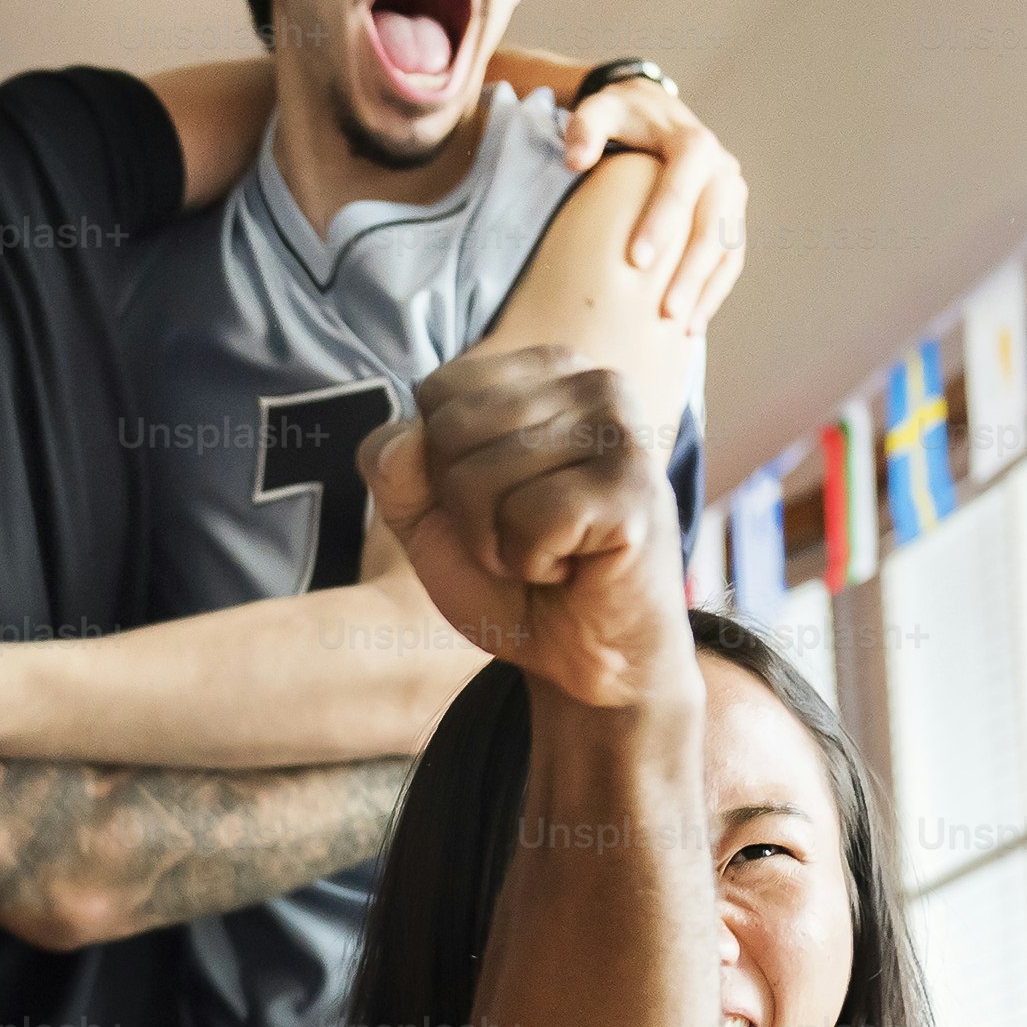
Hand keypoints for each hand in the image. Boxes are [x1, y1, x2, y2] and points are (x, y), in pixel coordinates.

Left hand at [363, 344, 687, 713]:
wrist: (580, 657)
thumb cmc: (510, 573)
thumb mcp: (425, 513)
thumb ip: (392, 465)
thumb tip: (407, 437)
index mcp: (547, 369)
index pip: (435, 390)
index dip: (438, 466)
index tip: (495, 500)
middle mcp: (593, 383)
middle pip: (449, 431)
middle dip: (463, 508)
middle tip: (521, 533)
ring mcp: (621, 431)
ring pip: (479, 479)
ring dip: (496, 542)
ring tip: (548, 551)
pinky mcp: (633, 488)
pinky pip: (528, 519)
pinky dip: (531, 562)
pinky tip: (572, 566)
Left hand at [557, 76, 745, 337]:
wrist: (652, 110)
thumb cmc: (621, 115)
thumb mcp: (600, 109)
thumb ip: (585, 128)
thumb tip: (576, 160)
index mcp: (693, 142)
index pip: (684, 182)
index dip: (663, 221)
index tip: (636, 260)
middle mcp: (722, 168)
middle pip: (714, 223)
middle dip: (690, 269)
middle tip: (665, 310)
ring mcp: (730, 195)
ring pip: (727, 246)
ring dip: (707, 288)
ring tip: (681, 327)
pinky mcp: (729, 218)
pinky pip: (729, 258)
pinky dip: (714, 291)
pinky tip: (692, 327)